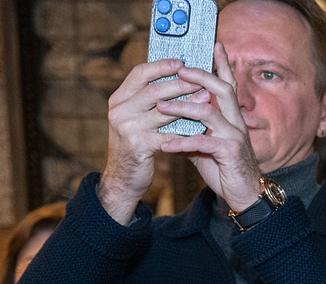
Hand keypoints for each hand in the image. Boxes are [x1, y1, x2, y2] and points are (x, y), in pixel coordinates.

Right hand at [99, 57, 196, 220]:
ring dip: (187, 104)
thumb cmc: (136, 147)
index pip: (139, 73)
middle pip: (154, 90)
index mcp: (119, 99)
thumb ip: (148, 101)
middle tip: (201, 78)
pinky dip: (185, 131)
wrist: (123, 180)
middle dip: (180, 83)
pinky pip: (167, 135)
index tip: (181, 62)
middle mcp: (120, 110)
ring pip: (163, 111)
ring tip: (206, 98)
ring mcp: (127, 128)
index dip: (161, 66)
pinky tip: (201, 127)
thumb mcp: (136, 119)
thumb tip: (174, 79)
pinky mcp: (138, 145)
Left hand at [157, 45, 265, 211]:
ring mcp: (235, 137)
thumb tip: (169, 122)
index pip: (228, 85)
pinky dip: (181, 143)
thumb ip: (190, 131)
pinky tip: (165, 146)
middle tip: (179, 70)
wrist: (244, 196)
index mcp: (232, 117)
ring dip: (183, 108)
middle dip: (201, 76)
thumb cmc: (226, 170)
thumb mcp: (205, 147)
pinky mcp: (230, 154)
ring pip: (209, 113)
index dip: (222, 65)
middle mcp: (236, 123)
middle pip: (222, 90)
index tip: (214, 44)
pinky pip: (202, 143)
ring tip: (161, 107)